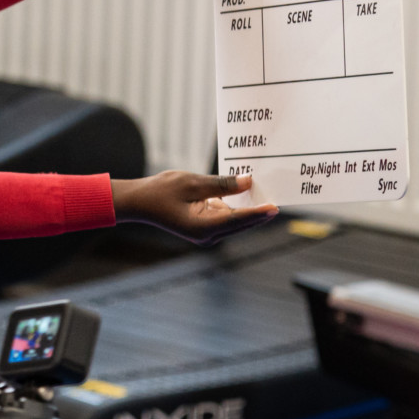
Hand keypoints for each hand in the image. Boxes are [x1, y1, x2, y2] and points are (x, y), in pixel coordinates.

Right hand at [111, 171, 277, 244]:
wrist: (139, 202)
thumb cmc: (160, 191)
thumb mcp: (192, 182)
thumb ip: (222, 184)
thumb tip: (249, 182)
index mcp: (202, 228)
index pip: (237, 220)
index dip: (258, 213)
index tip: (275, 206)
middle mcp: (207, 235)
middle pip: (241, 223)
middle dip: (259, 210)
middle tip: (279, 194)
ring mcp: (207, 233)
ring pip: (236, 221)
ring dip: (250, 209)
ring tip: (268, 192)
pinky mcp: (206, 227)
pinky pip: (228, 218)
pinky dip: (238, 207)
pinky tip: (249, 194)